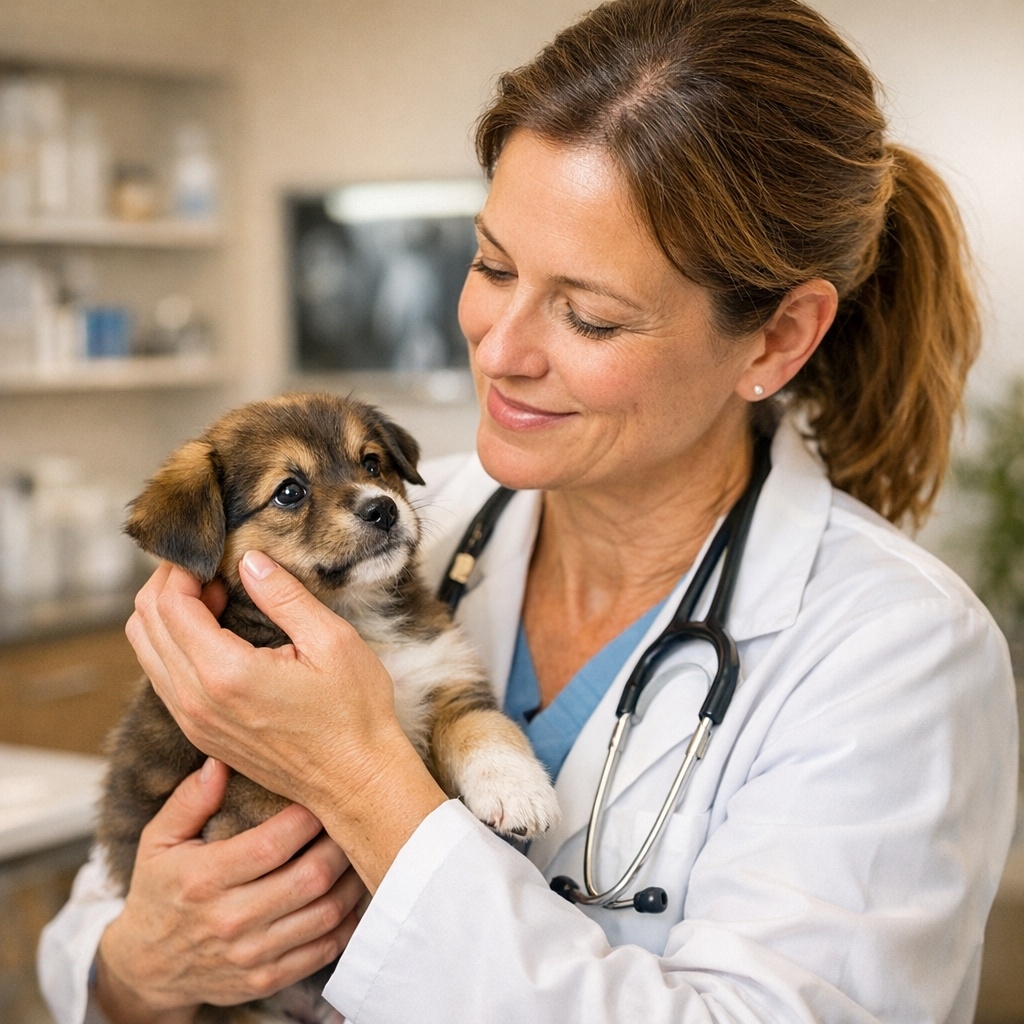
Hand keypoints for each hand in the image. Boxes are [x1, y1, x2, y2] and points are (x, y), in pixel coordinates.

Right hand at [95, 758, 365, 1022]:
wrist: (146, 967)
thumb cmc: (160, 890)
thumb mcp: (158, 841)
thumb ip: (190, 799)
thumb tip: (220, 762)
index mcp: (204, 879)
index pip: (273, 844)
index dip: (309, 817)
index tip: (325, 793)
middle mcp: (229, 921)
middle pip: (310, 878)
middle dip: (341, 844)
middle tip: (354, 820)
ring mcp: (251, 955)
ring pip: (326, 914)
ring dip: (352, 881)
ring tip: (358, 852)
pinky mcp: (267, 979)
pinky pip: (325, 949)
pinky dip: (348, 921)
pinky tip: (351, 894)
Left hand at [126, 553, 446, 889]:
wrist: (356, 782)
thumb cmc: (354, 714)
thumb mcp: (331, 641)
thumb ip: (284, 596)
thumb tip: (250, 560)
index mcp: (225, 674)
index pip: (169, 605)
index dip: (182, 569)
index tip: (212, 552)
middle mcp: (196, 702)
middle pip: (145, 626)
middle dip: (167, 586)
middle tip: (209, 568)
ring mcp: (194, 723)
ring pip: (146, 654)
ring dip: (168, 616)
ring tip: (215, 596)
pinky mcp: (201, 736)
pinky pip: (164, 680)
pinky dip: (175, 646)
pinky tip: (217, 634)